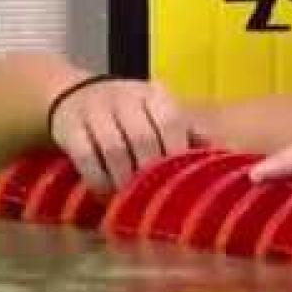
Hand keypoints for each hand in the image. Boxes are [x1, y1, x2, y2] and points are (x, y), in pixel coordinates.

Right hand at [50, 77, 204, 192]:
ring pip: (114, 148)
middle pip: (142, 137)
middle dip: (150, 170)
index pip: (170, 120)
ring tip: (132, 198)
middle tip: (156, 195)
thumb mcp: (157, 112)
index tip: (181, 178)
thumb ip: (187, 131)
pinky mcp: (69, 126)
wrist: (72, 94)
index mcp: (152, 94)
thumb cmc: (128, 111)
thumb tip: (222, 153)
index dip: (176, 151)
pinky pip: (86, 156)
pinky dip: (98, 179)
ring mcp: (94, 110)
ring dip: (124, 178)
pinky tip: (106, 194)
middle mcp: (123, 97)